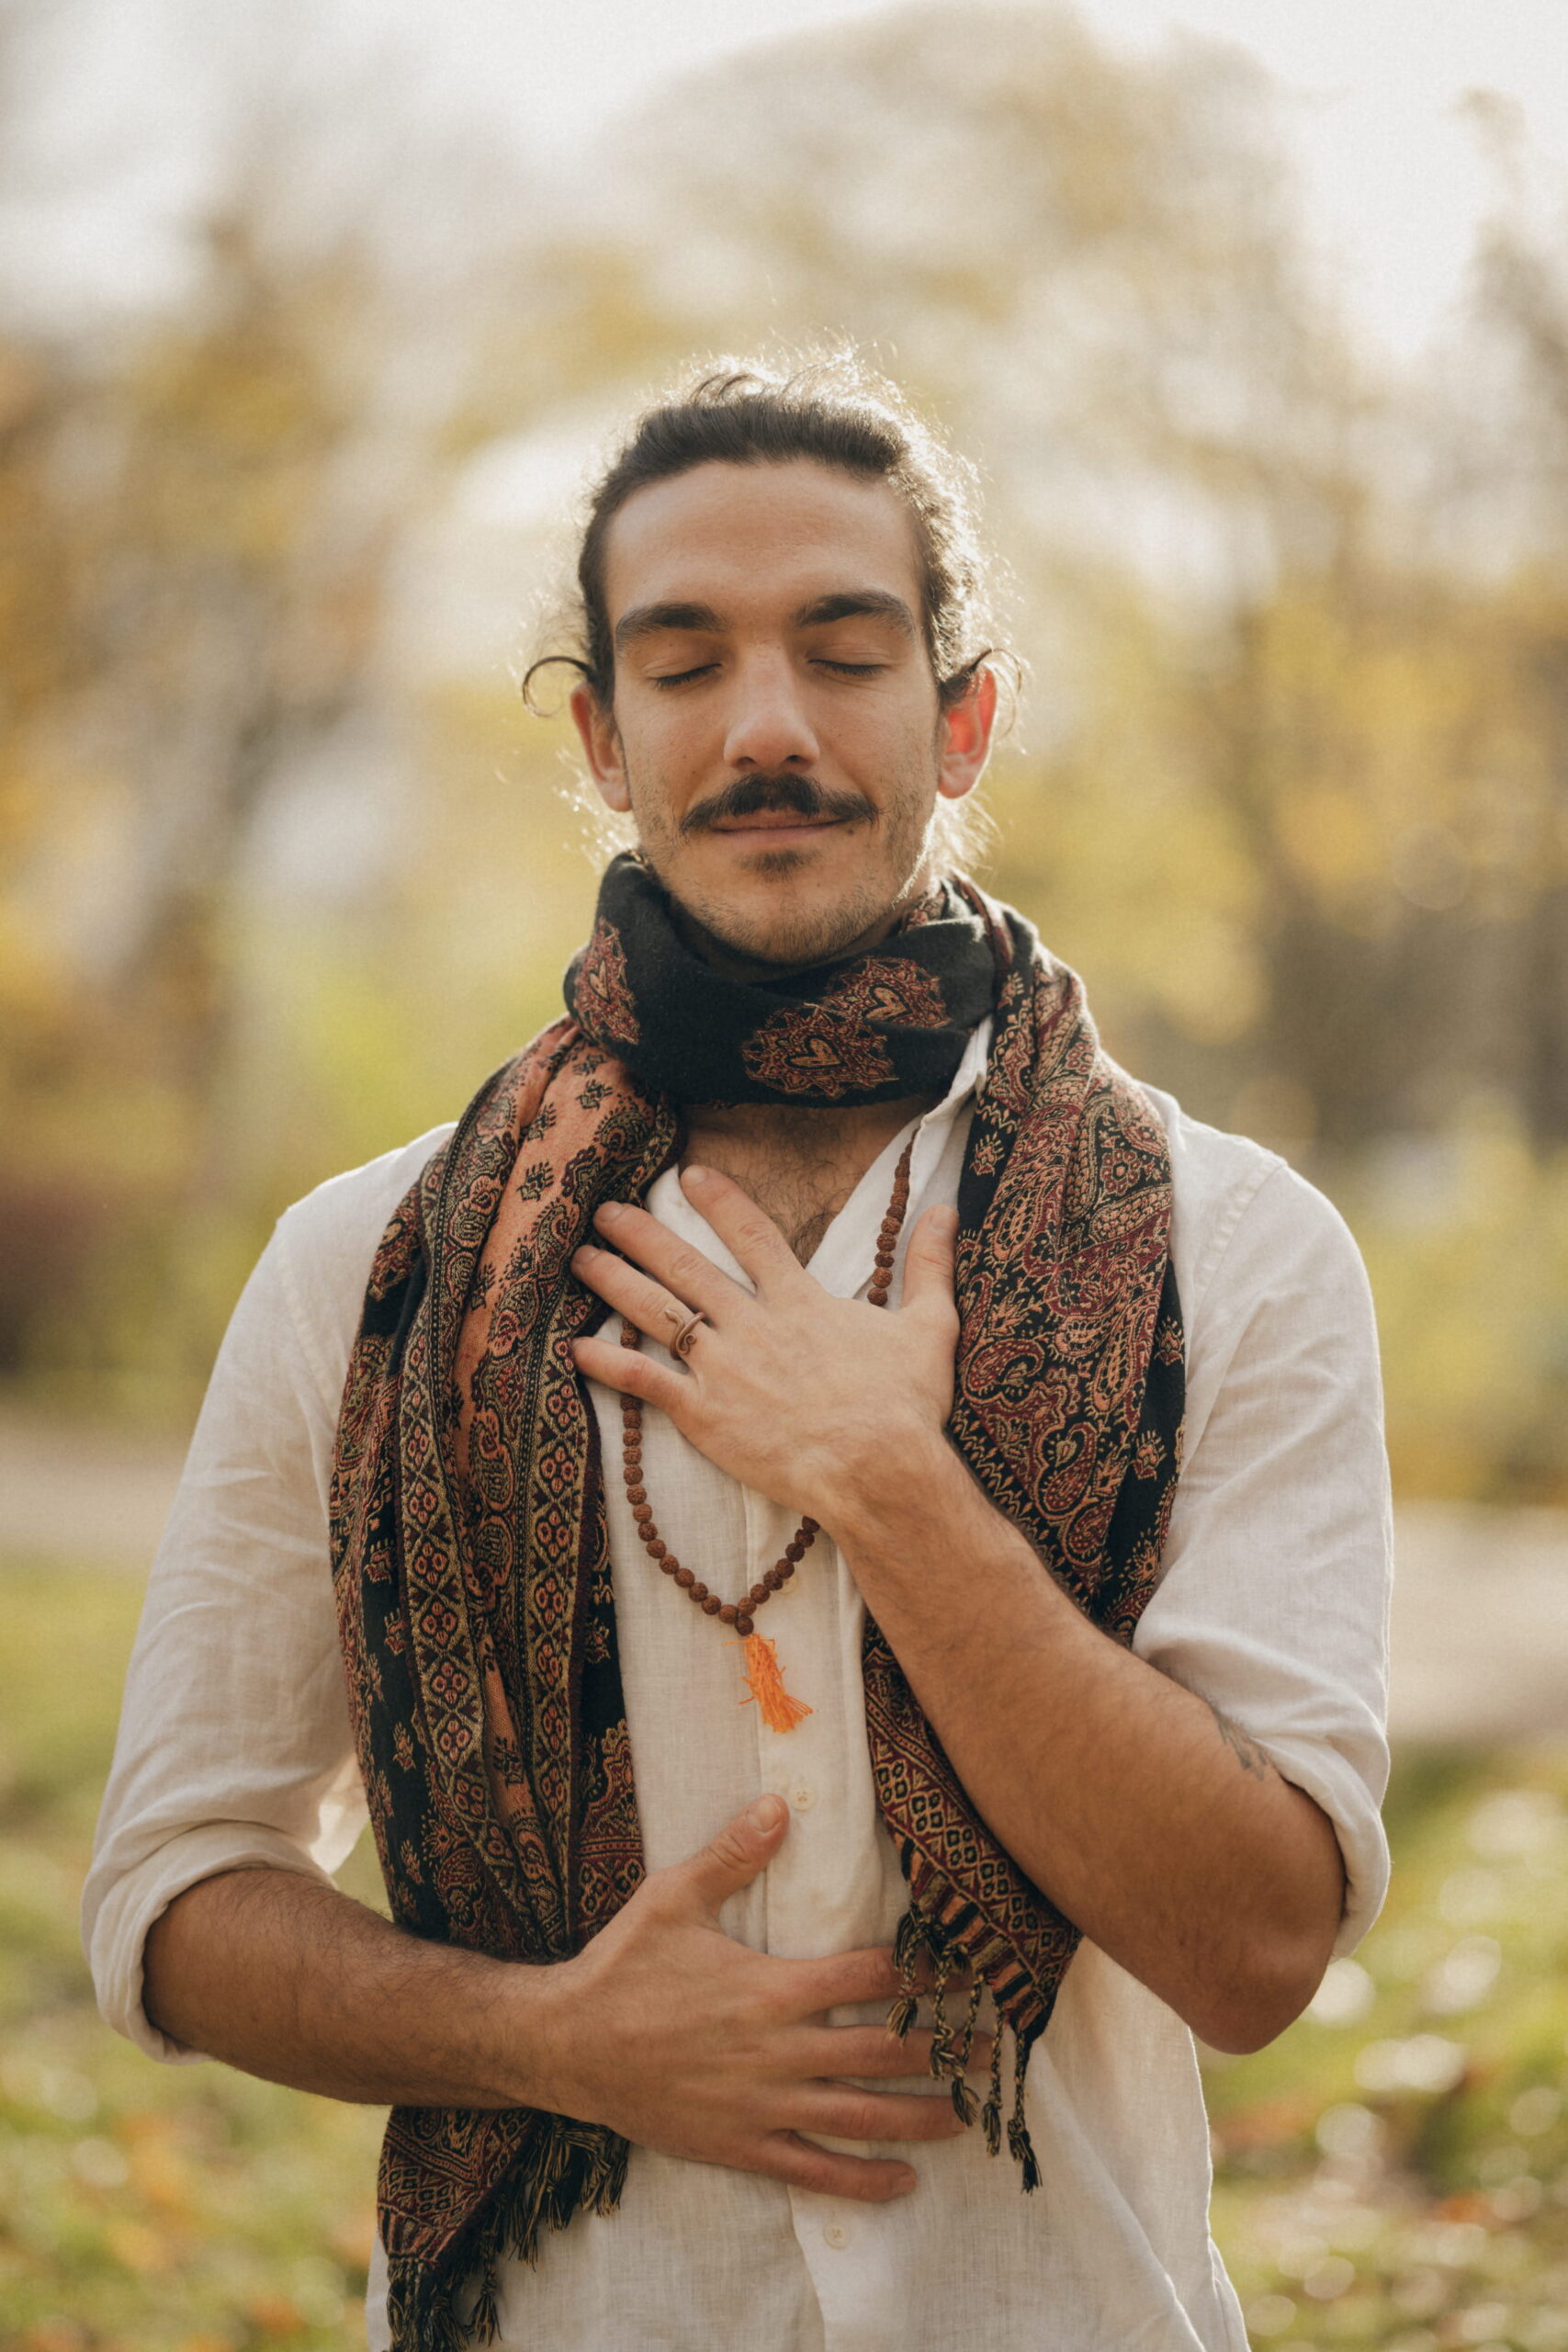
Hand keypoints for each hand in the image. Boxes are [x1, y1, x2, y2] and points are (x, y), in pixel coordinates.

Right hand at [538, 1794, 988, 2200]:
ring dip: (922, 2116)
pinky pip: (815, 2171)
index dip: (920, 1973)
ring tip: (970, 2114)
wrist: (567, 2046)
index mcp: (770, 1989)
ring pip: (860, 2118)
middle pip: (882, 2052)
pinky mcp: (742, 2146)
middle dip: (943, 2047)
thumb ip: (733, 1855)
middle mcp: (777, 2052)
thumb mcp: (673, 1897)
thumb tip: (781, 1806)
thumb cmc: (623, 1966)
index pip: (868, 1979)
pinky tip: (903, 2182)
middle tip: (993, 2046)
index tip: (963, 1967)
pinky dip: (863, 2181)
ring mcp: (763, 2106)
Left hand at [568, 1164, 958, 1526]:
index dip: (720, 1201)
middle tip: (603, 1208)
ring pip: (657, 1313)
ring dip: (614, 1281)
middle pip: (687, 1266)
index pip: (754, 1235)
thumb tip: (948, 1210)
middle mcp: (753, 1325)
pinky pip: (646, 1382)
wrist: (878, 1468)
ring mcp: (724, 1368)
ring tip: (581, 1257)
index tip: (689, 1173)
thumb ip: (930, 1266)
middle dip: (642, 1233)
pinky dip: (608, 1364)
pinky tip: (573, 1348)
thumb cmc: (907, 1407)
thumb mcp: (930, 1327)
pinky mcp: (705, 1414)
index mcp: (801, 1301)